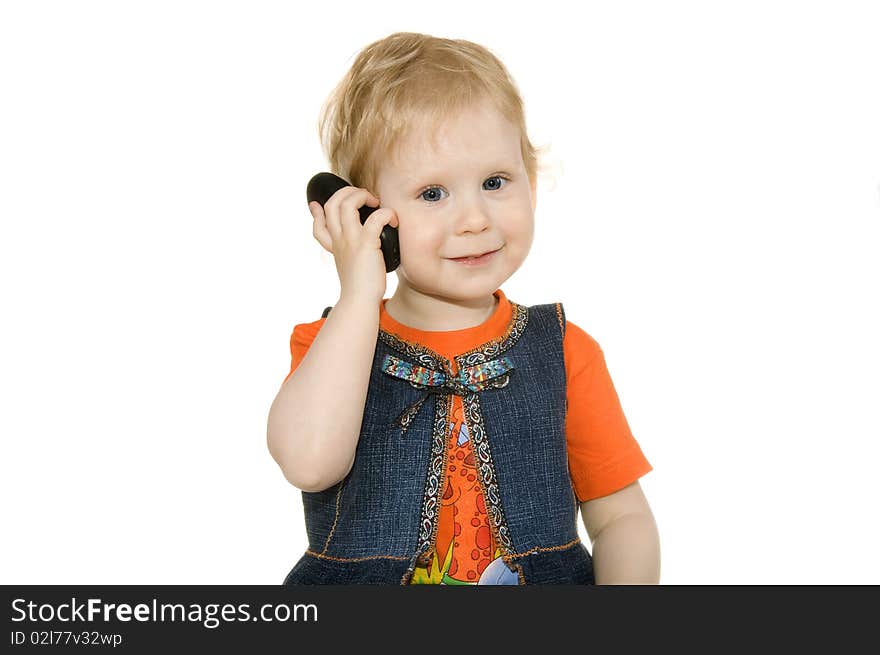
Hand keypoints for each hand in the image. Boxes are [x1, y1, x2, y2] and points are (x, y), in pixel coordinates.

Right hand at [308, 186, 398, 304]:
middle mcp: (339, 239)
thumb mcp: (348, 268)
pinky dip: (386, 213)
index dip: (318, 212)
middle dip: (347, 192)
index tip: (320, 206)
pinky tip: (393, 220)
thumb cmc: (360, 287)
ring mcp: (351, 240)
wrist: (360, 301)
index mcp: (334, 246)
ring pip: (347, 203)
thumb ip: (348, 256)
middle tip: (365, 199)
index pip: (318, 224)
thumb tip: (349, 248)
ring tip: (376, 203)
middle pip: (332, 203)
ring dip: (362, 196)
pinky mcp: (366, 243)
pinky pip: (376, 218)